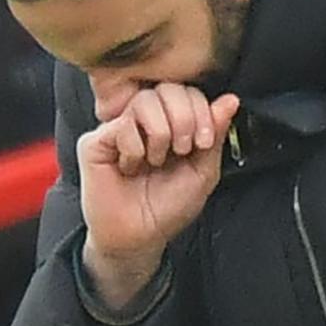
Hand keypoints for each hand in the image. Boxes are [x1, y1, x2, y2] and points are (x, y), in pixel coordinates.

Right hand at [78, 86, 239, 304]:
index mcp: (171, 122)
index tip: (204, 142)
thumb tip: (230, 100)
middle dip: (184, 119)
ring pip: (144, 101)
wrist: (139, 237)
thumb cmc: (168, 207)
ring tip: (156, 160)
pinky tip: (131, 167)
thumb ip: (215, 134)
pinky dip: (134, 149)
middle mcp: (144, 120)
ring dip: (160, 134)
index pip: (187, 91)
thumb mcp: (202, 171)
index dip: (201, 110)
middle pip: (168, 88)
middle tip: (182, 150)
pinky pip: (122, 125)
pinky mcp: (96, 141)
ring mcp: (119, 127)